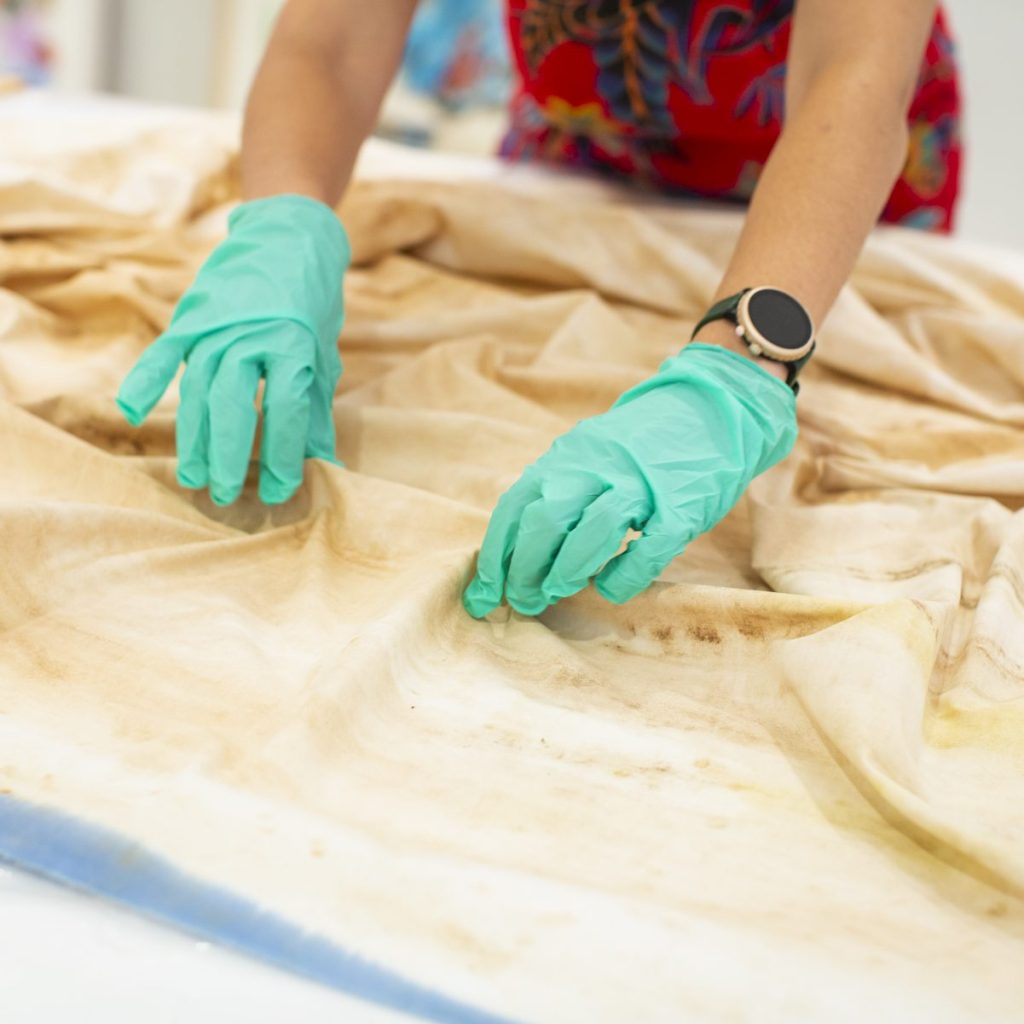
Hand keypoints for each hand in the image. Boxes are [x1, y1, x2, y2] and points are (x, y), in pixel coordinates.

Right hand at [116, 194, 349, 505]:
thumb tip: (324, 464)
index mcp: (292, 343)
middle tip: (225, 495)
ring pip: (197, 392)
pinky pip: (162, 355)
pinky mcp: (189, 318)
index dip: (283, 454)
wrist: (287, 236)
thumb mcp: (323, 354)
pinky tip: (132, 413)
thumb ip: (316, 408)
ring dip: (192, 438)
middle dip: (227, 455)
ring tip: (194, 478)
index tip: (280, 489)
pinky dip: (144, 381)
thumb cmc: (311, 303)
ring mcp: (213, 326)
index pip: (285, 411)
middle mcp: (248, 336)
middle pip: (231, 406)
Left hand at [462, 344, 797, 616]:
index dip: (494, 557)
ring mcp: (642, 485)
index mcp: (567, 456)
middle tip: (524, 600)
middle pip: (545, 521)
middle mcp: (597, 466)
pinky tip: (610, 587)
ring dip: (566, 571)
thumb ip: (555, 493)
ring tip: (557, 592)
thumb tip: (512, 555)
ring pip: (591, 531)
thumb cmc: (639, 447)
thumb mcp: (587, 456)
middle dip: (525, 570)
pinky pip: (648, 549)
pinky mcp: (682, 507)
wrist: (713, 405)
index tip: (483, 595)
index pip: (514, 509)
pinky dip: (623, 576)